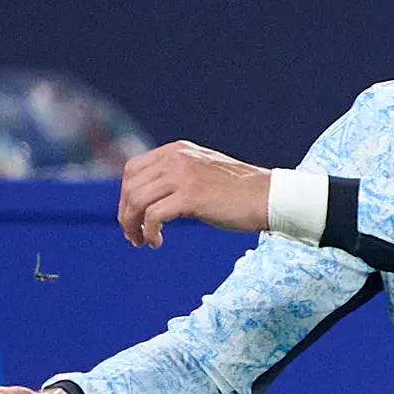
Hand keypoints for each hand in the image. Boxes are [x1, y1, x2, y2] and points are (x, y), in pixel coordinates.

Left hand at [116, 139, 275, 245]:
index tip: (132, 217)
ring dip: (133, 226)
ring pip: (137, 201)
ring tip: (142, 241)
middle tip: (133, 236)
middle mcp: (176, 158)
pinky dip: (149, 232)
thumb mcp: (201, 172)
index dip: (126, 196)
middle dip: (125, 214)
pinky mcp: (190, 196)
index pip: (133, 170)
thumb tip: (147, 199)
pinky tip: (158, 242)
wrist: (268, 196)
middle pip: (130, 186)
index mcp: (176, 150)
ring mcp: (182, 175)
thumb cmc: (238, 192)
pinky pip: (153, 216)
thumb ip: (175, 177)